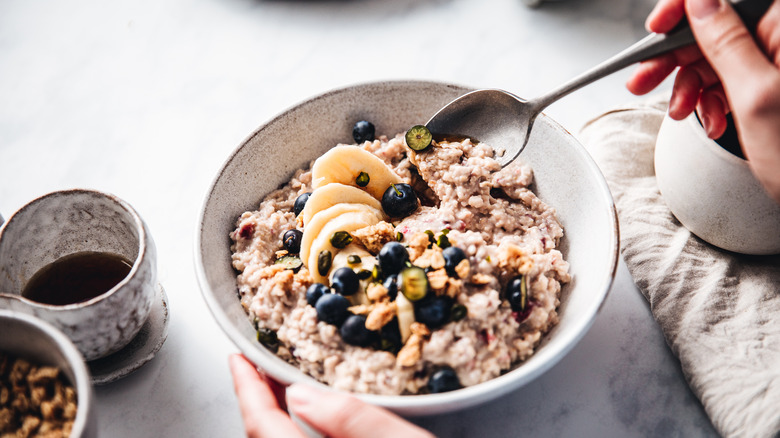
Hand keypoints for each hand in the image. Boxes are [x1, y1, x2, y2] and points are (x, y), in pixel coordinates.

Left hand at [229, 354, 433, 437]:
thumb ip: (352, 420)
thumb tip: (301, 396)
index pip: (263, 428)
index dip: (247, 389)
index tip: (240, 359)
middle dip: (257, 400)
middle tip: (258, 366)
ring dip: (273, 419)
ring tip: (279, 387)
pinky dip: (291, 435)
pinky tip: (306, 423)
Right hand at [627, 0, 779, 202]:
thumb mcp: (755, 95)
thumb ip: (726, 42)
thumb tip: (699, 2)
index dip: (685, 7)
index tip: (656, 27)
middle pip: (714, 28)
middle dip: (676, 57)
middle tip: (642, 80)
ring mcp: (776, 64)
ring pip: (716, 58)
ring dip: (690, 86)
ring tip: (681, 113)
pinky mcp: (771, 86)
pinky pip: (727, 81)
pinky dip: (710, 100)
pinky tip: (711, 120)